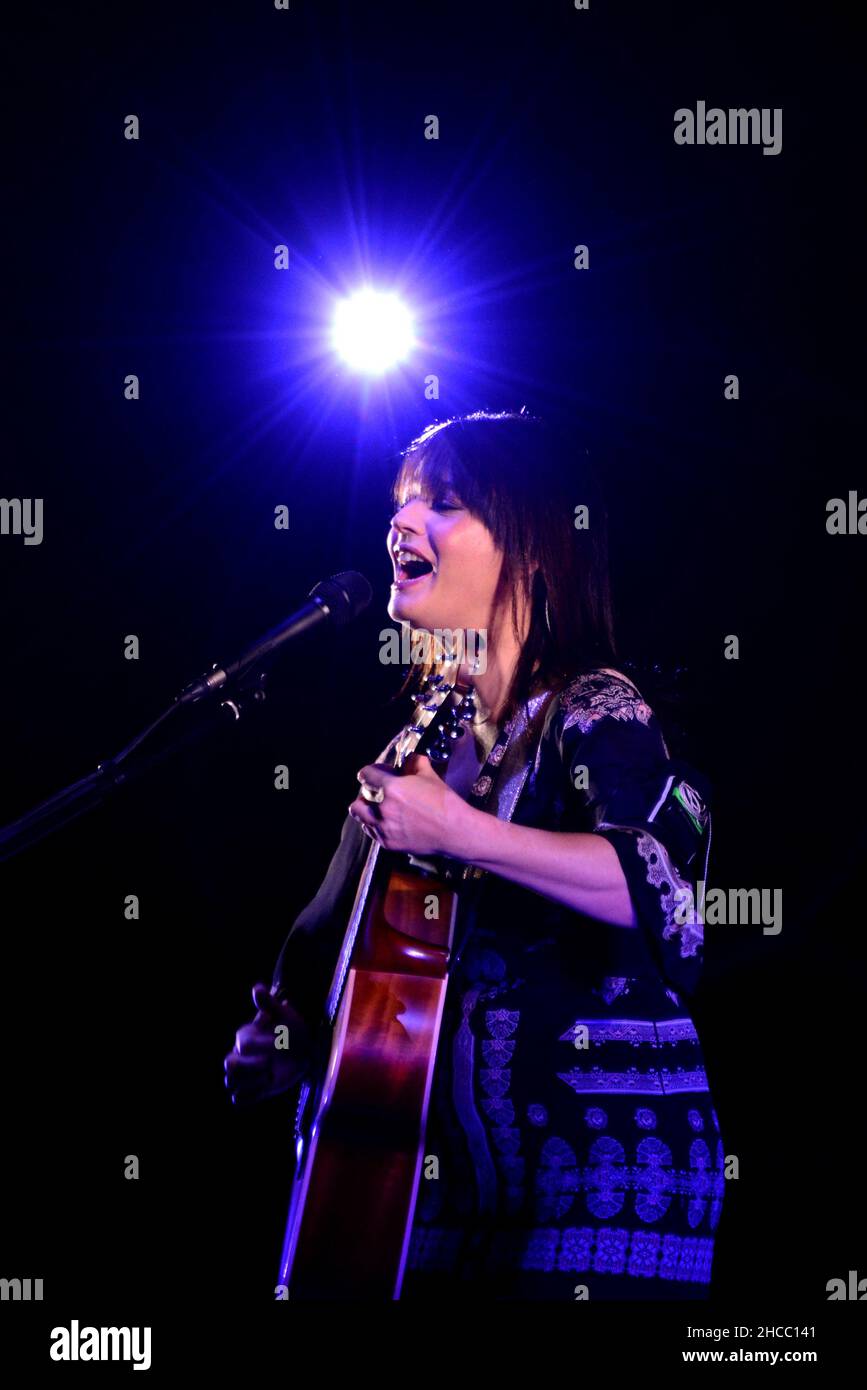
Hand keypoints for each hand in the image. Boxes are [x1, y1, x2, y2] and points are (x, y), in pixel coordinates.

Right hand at [224, 983, 312, 1105]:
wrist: (304, 1052)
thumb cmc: (292, 1030)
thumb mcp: (284, 1016)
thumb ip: (269, 1004)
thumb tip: (257, 988)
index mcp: (246, 1036)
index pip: (244, 1044)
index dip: (264, 1045)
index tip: (283, 1042)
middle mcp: (240, 1055)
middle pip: (229, 1066)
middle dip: (251, 1067)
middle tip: (270, 1064)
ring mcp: (245, 1074)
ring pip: (231, 1083)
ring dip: (252, 1082)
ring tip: (270, 1075)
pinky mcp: (252, 1090)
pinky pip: (239, 1099)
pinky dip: (251, 1095)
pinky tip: (268, 1085)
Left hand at [348, 753, 469, 857]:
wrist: (455, 831)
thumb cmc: (444, 802)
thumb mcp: (429, 776)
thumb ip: (415, 763)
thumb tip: (410, 757)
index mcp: (392, 788)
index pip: (366, 775)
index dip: (370, 772)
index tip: (374, 773)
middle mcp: (383, 808)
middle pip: (360, 798)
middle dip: (366, 793)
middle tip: (376, 792)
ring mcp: (384, 827)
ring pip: (360, 816)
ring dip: (365, 810)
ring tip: (376, 808)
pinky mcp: (388, 842)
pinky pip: (371, 831)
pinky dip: (374, 825)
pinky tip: (385, 821)